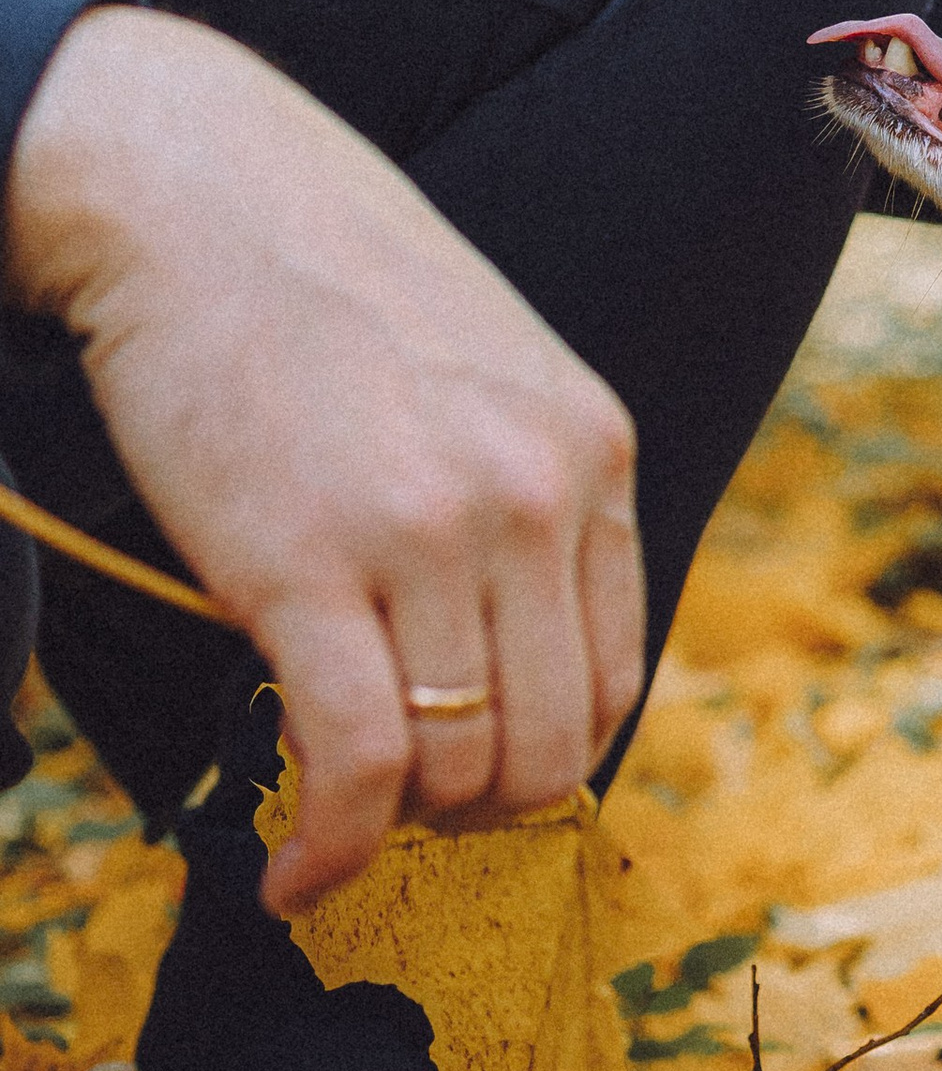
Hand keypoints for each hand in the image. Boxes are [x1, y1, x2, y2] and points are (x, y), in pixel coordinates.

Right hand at [6, 8, 643, 913]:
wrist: (197, 197)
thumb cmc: (326, 289)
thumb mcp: (490, 375)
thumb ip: (523, 495)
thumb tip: (508, 659)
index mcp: (592, 452)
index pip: (615, 676)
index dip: (542, 755)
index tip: (471, 772)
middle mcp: (534, 495)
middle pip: (549, 744)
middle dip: (474, 809)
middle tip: (398, 806)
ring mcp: (428, 533)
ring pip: (457, 767)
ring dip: (396, 827)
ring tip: (334, 813)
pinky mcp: (306, 567)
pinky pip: (357, 764)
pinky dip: (330, 850)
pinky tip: (293, 873)